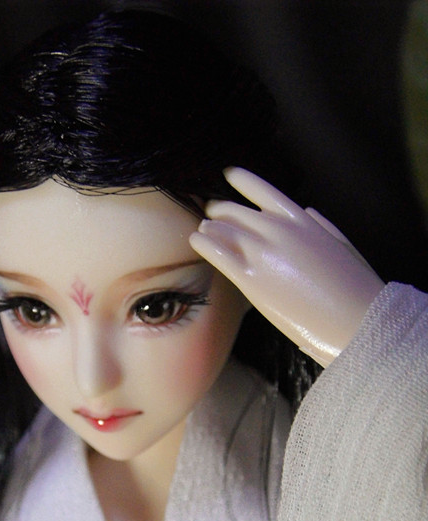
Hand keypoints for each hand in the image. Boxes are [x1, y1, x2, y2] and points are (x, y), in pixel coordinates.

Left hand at [189, 168, 383, 366]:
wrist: (353, 318)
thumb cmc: (353, 286)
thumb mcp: (340, 243)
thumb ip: (320, 225)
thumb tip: (307, 211)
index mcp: (301, 219)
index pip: (263, 190)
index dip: (242, 180)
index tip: (228, 174)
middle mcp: (278, 229)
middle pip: (235, 211)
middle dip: (219, 211)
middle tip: (210, 215)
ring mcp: (262, 252)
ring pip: (221, 228)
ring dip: (209, 228)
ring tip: (202, 231)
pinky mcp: (250, 278)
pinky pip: (215, 251)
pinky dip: (202, 242)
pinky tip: (195, 241)